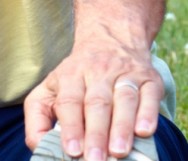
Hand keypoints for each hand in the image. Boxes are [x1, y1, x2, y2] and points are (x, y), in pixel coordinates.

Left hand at [24, 40, 163, 159]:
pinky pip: (150, 96)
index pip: (70, 102)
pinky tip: (145, 131)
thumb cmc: (76, 77)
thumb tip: (39, 147)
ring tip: (119, 152)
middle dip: (97, 134)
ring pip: (125, 100)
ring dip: (123, 127)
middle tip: (95, 159)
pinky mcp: (149, 79)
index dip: (72, 127)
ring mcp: (126, 74)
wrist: (112, 39)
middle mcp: (99, 72)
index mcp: (71, 76)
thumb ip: (37, 121)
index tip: (73, 150)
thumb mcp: (48, 91)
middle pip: (98, 103)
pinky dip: (149, 114)